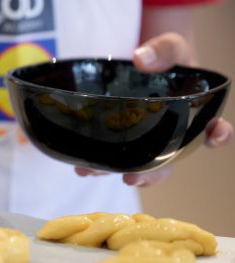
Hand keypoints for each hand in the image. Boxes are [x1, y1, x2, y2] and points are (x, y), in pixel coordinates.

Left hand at [77, 32, 232, 186]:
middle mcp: (170, 134)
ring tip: (91, 172)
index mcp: (193, 114)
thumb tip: (142, 59)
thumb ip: (162, 51)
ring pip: (133, 164)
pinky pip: (110, 155)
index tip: (215, 133)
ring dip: (112, 171)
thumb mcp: (168, 47)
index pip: (212, 129)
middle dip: (150, 174)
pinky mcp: (121, 138)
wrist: (143, 62)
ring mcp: (145, 139)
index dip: (217, 135)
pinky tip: (80, 166)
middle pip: (166, 162)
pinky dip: (95, 163)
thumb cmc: (164, 57)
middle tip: (132, 178)